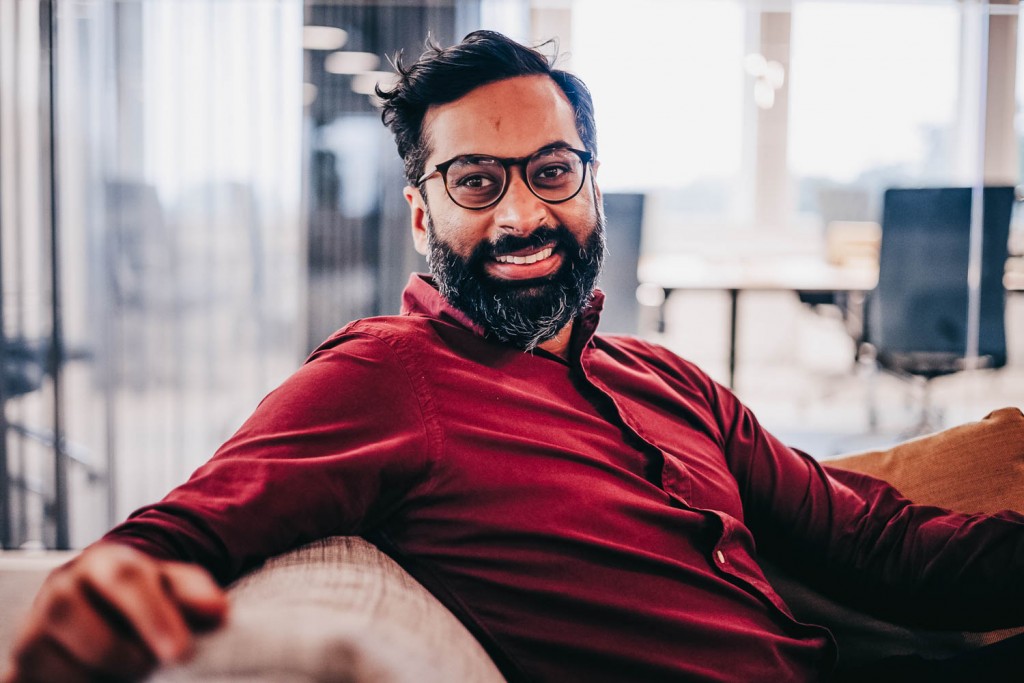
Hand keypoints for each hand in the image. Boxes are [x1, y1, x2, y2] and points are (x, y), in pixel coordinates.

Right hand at [2, 541, 227, 682]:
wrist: (101, 607)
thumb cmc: (144, 599)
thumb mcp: (173, 587)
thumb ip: (195, 594)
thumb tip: (219, 611)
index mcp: (105, 562)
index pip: (125, 580)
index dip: (152, 616)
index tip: (180, 652)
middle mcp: (61, 588)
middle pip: (72, 614)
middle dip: (117, 650)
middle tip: (147, 665)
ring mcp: (34, 627)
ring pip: (46, 657)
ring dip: (91, 674)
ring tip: (120, 674)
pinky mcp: (21, 663)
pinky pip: (31, 681)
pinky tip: (94, 681)